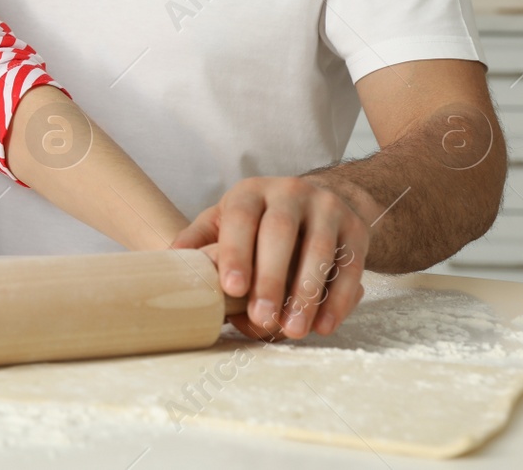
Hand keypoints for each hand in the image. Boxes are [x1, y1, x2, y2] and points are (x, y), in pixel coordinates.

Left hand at [171, 176, 369, 339]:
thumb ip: (200, 239)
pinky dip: (337, 299)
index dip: (236, 252)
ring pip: (319, 251)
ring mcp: (327, 209)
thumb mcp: (228, 219)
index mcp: (251, 192)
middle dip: (272, 278)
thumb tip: (166, 262)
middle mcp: (290, 193)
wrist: (324, 200)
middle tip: (263, 318)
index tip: (231, 289)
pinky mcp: (356, 230)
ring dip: (306, 294)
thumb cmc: (262, 219)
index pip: (241, 218)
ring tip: (293, 330)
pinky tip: (323, 325)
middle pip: (281, 232)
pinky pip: (350, 266)